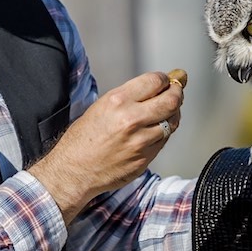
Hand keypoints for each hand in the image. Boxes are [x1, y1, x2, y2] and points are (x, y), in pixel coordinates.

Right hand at [29, 71, 183, 222]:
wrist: (73, 171)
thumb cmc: (84, 138)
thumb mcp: (102, 107)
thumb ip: (131, 97)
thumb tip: (159, 85)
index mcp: (117, 101)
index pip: (155, 81)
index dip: (165, 79)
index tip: (167, 80)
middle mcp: (131, 119)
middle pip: (172, 100)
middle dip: (178, 92)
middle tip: (177, 90)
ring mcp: (140, 141)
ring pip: (172, 121)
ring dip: (173, 114)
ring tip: (166, 111)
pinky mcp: (145, 158)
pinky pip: (164, 140)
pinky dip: (164, 132)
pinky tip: (156, 130)